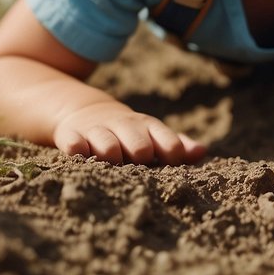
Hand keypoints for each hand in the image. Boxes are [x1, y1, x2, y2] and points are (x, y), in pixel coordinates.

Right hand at [53, 101, 205, 165]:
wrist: (86, 111)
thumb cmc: (129, 132)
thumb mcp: (152, 134)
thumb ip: (177, 144)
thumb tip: (202, 152)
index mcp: (148, 129)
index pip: (168, 143)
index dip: (172, 154)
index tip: (171, 163)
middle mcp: (124, 129)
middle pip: (139, 146)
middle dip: (141, 155)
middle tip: (138, 162)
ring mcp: (97, 132)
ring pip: (107, 147)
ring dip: (111, 155)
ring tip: (112, 160)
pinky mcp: (71, 136)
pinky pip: (73, 145)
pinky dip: (77, 150)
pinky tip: (80, 155)